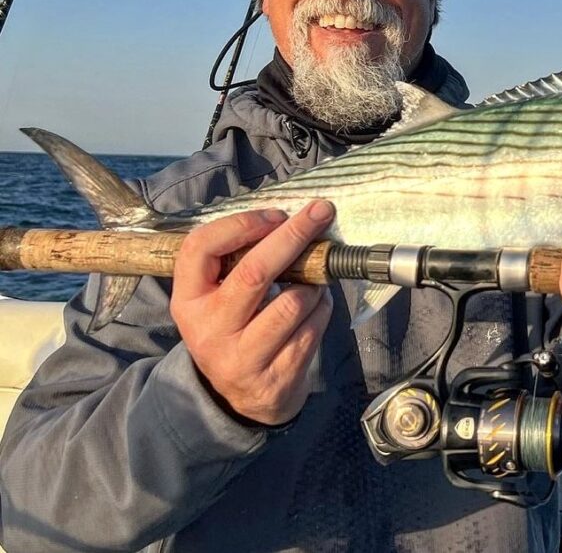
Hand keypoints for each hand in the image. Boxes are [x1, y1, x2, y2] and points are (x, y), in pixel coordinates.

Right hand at [170, 200, 334, 425]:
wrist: (241, 399)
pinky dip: (323, 308)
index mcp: (188, 301)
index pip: (200, 248)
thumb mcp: (217, 300)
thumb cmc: (234, 330)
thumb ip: (237, 264)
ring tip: (314, 280)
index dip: (241, 224)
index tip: (276, 215)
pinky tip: (316, 307)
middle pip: (254, 273)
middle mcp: (209, 330)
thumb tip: (289, 221)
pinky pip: (314, 327)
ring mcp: (242, 358)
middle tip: (321, 212)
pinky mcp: (276, 377)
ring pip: (294, 302)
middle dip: (293, 236)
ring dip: (315, 282)